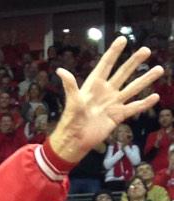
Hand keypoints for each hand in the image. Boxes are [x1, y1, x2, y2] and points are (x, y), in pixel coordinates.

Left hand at [49, 37, 161, 162]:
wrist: (74, 141)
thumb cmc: (70, 121)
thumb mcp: (72, 102)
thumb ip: (70, 86)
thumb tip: (60, 71)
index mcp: (94, 85)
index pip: (106, 65)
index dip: (114, 52)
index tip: (123, 39)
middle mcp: (106, 92)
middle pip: (123, 73)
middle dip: (134, 61)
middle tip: (146, 50)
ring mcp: (113, 103)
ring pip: (132, 88)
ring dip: (145, 79)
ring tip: (159, 69)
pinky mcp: (118, 116)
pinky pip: (133, 108)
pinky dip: (144, 103)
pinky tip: (155, 97)